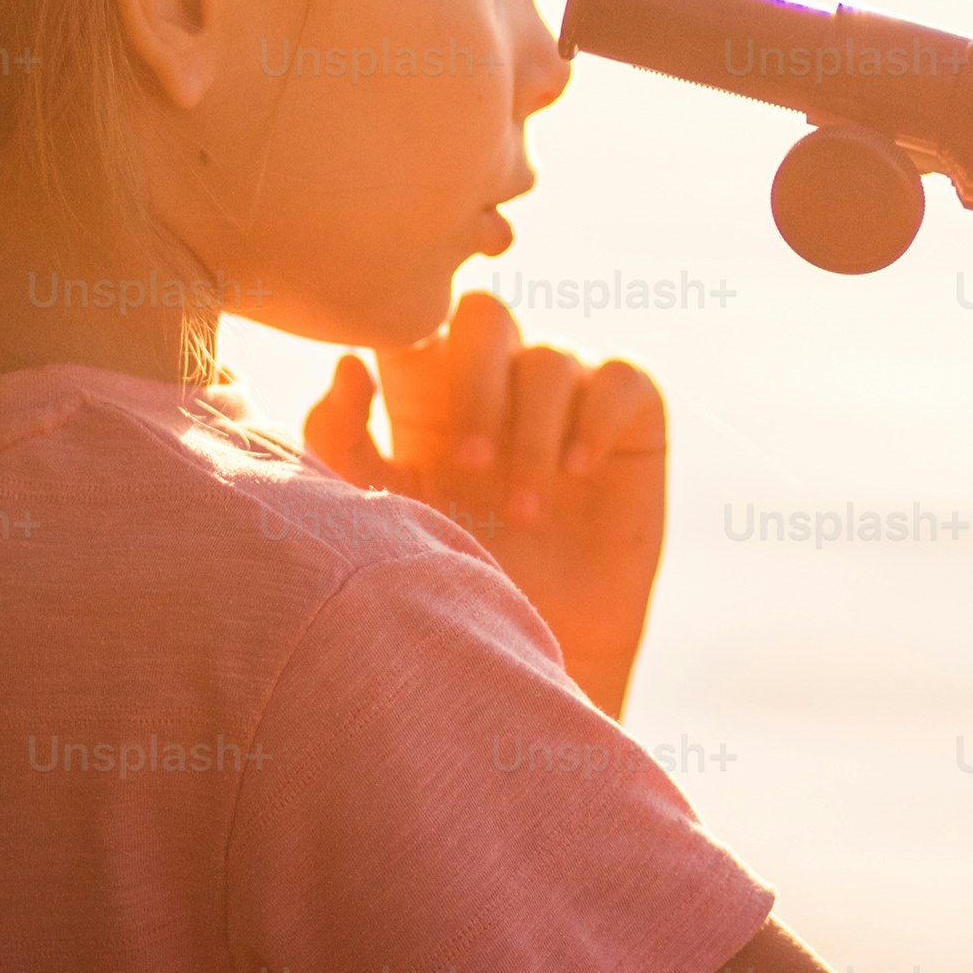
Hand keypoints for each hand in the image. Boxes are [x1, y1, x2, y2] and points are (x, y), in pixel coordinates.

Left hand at [304, 289, 669, 716]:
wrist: (532, 657)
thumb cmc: (448, 586)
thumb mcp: (382, 514)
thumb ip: (344, 442)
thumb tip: (346, 364)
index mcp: (429, 398)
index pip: (419, 327)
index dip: (405, 338)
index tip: (386, 399)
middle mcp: (500, 386)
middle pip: (484, 315)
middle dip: (473, 380)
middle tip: (467, 464)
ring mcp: (566, 399)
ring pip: (550, 355)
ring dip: (531, 432)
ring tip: (522, 512)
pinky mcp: (629, 421)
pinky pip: (620, 378)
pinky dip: (595, 419)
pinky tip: (576, 474)